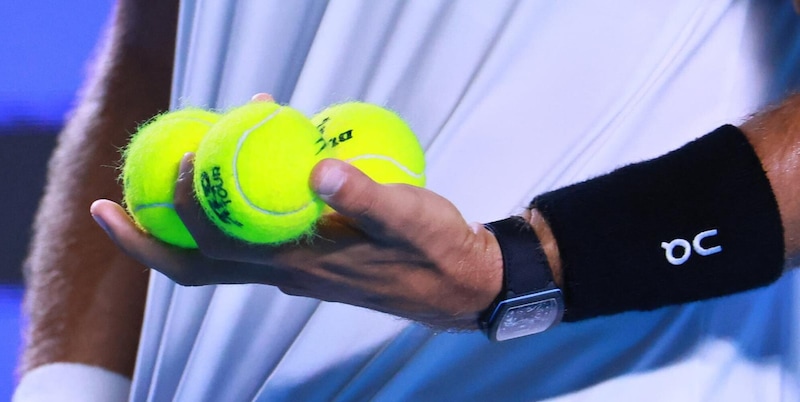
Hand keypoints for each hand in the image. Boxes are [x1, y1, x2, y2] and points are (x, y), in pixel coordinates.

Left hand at [91, 153, 502, 329]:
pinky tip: (235, 176)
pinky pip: (249, 240)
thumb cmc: (438, 253)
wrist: (461, 284)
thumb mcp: (411, 218)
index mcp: (301, 267)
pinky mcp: (308, 260)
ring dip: (178, 225)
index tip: (181, 158)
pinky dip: (225, 212)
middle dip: (145, 241)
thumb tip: (317, 168)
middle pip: (196, 267)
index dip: (184, 211)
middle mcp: (286, 274)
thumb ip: (366, 196)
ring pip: (217, 255)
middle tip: (106, 204)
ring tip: (159, 182)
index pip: (219, 249)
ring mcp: (294, 270)